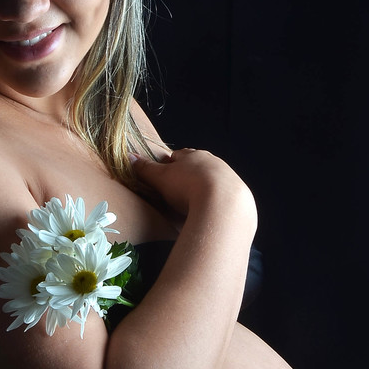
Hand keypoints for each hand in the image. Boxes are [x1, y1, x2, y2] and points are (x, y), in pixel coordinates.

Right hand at [130, 148, 254, 221]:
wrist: (222, 204)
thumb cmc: (187, 186)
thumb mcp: (161, 178)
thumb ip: (145, 170)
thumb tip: (129, 157)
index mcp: (194, 155)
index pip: (178, 156)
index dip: (169, 166)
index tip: (163, 177)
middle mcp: (213, 163)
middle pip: (197, 167)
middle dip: (188, 177)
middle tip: (177, 193)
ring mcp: (229, 178)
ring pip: (212, 182)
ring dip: (203, 190)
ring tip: (193, 206)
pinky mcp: (239, 196)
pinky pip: (223, 198)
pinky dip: (215, 203)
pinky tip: (209, 213)